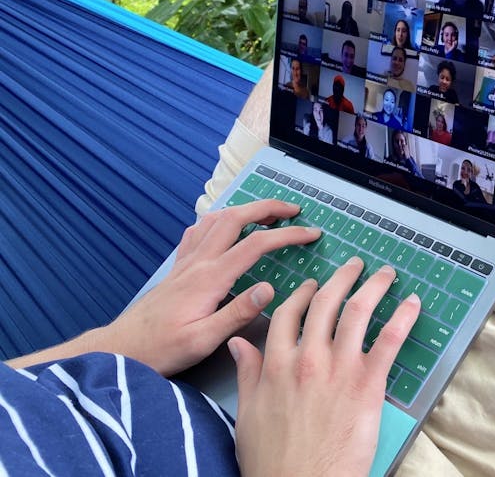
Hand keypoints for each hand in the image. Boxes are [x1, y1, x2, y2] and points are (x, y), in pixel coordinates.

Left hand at [94, 200, 320, 375]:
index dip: (287, 234)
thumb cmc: (162, 349)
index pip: (256, 244)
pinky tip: (225, 227)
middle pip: (236, 218)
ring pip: (216, 219)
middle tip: (294, 210)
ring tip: (266, 213)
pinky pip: (198, 231)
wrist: (121, 350)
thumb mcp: (203, 340)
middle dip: (268, 207)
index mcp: (210, 278)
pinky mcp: (177, 268)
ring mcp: (186, 262)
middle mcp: (198, 262)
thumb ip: (237, 313)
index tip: (311, 233)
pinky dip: (218, 220)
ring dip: (245, 209)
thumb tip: (270, 287)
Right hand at [230, 259, 419, 476]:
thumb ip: (248, 373)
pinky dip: (403, 316)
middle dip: (342, 277)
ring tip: (385, 274)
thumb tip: (239, 344)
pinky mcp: (368, 384)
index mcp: (276, 365)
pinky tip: (413, 303)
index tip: (312, 284)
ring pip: (357, 311)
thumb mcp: (247, 415)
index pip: (289, 314)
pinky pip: (389, 339)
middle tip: (355, 265)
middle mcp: (308, 358)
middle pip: (325, 303)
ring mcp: (339, 368)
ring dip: (374, 285)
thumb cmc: (273, 461)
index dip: (302, 293)